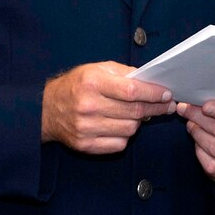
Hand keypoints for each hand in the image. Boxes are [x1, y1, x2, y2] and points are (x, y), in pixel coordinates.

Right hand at [41, 61, 174, 153]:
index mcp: (92, 82)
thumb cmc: (76, 85)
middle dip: (155, 108)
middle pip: (133, 112)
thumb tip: (150, 81)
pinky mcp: (85, 145)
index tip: (167, 94)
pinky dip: (125, 135)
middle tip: (167, 105)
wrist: (47, 109)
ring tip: (138, 114)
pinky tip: (122, 125)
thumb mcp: (97, 69)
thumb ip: (124, 73)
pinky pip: (119, 144)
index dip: (153, 93)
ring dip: (139, 122)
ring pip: (129, 129)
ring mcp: (86, 128)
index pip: (131, 90)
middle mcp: (88, 106)